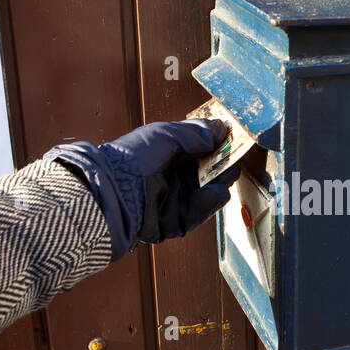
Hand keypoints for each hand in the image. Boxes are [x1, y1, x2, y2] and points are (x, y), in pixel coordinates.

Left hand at [46, 118, 239, 256]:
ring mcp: (171, 200)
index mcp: (165, 155)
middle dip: (221, 164)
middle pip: (205, 172)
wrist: (113, 192)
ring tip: (230, 173)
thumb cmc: (131, 159)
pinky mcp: (173, 221)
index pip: (197, 149)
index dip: (215, 144)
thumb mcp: (165, 135)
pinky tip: (218, 191)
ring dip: (219, 182)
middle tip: (236, 156)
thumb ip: (195, 132)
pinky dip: (209, 202)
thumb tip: (220, 128)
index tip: (231, 138)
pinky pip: (197, 212)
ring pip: (205, 192)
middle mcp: (169, 177)